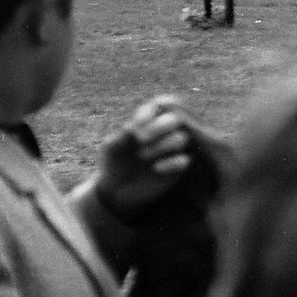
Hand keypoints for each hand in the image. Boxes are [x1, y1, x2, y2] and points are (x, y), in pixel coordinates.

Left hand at [94, 97, 193, 218]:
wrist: (115, 191)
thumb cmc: (113, 163)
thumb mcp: (111, 148)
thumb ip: (122, 136)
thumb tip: (134, 127)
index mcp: (150, 121)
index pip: (161, 105)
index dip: (151, 112)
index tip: (135, 125)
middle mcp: (165, 133)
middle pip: (176, 118)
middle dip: (159, 127)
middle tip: (140, 139)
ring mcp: (173, 150)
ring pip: (181, 138)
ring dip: (161, 146)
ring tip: (141, 156)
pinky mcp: (178, 168)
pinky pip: (184, 160)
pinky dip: (171, 163)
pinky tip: (156, 169)